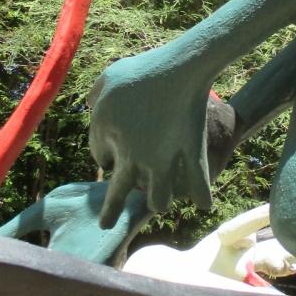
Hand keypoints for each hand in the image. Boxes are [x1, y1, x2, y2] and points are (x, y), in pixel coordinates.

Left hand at [89, 45, 213, 226]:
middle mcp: (135, 158)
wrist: (177, 69)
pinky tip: (203, 205)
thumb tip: (91, 108)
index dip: (105, 155)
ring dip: (159, 202)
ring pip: (159, 199)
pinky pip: (198, 182)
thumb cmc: (139, 72)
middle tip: (105, 225)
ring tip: (160, 204)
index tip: (110, 152)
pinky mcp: (190, 154)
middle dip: (110, 212)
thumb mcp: (107, 80)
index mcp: (111, 138)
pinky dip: (201, 195)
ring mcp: (165, 160)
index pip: (101, 160)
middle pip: (118, 194)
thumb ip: (95, 97)